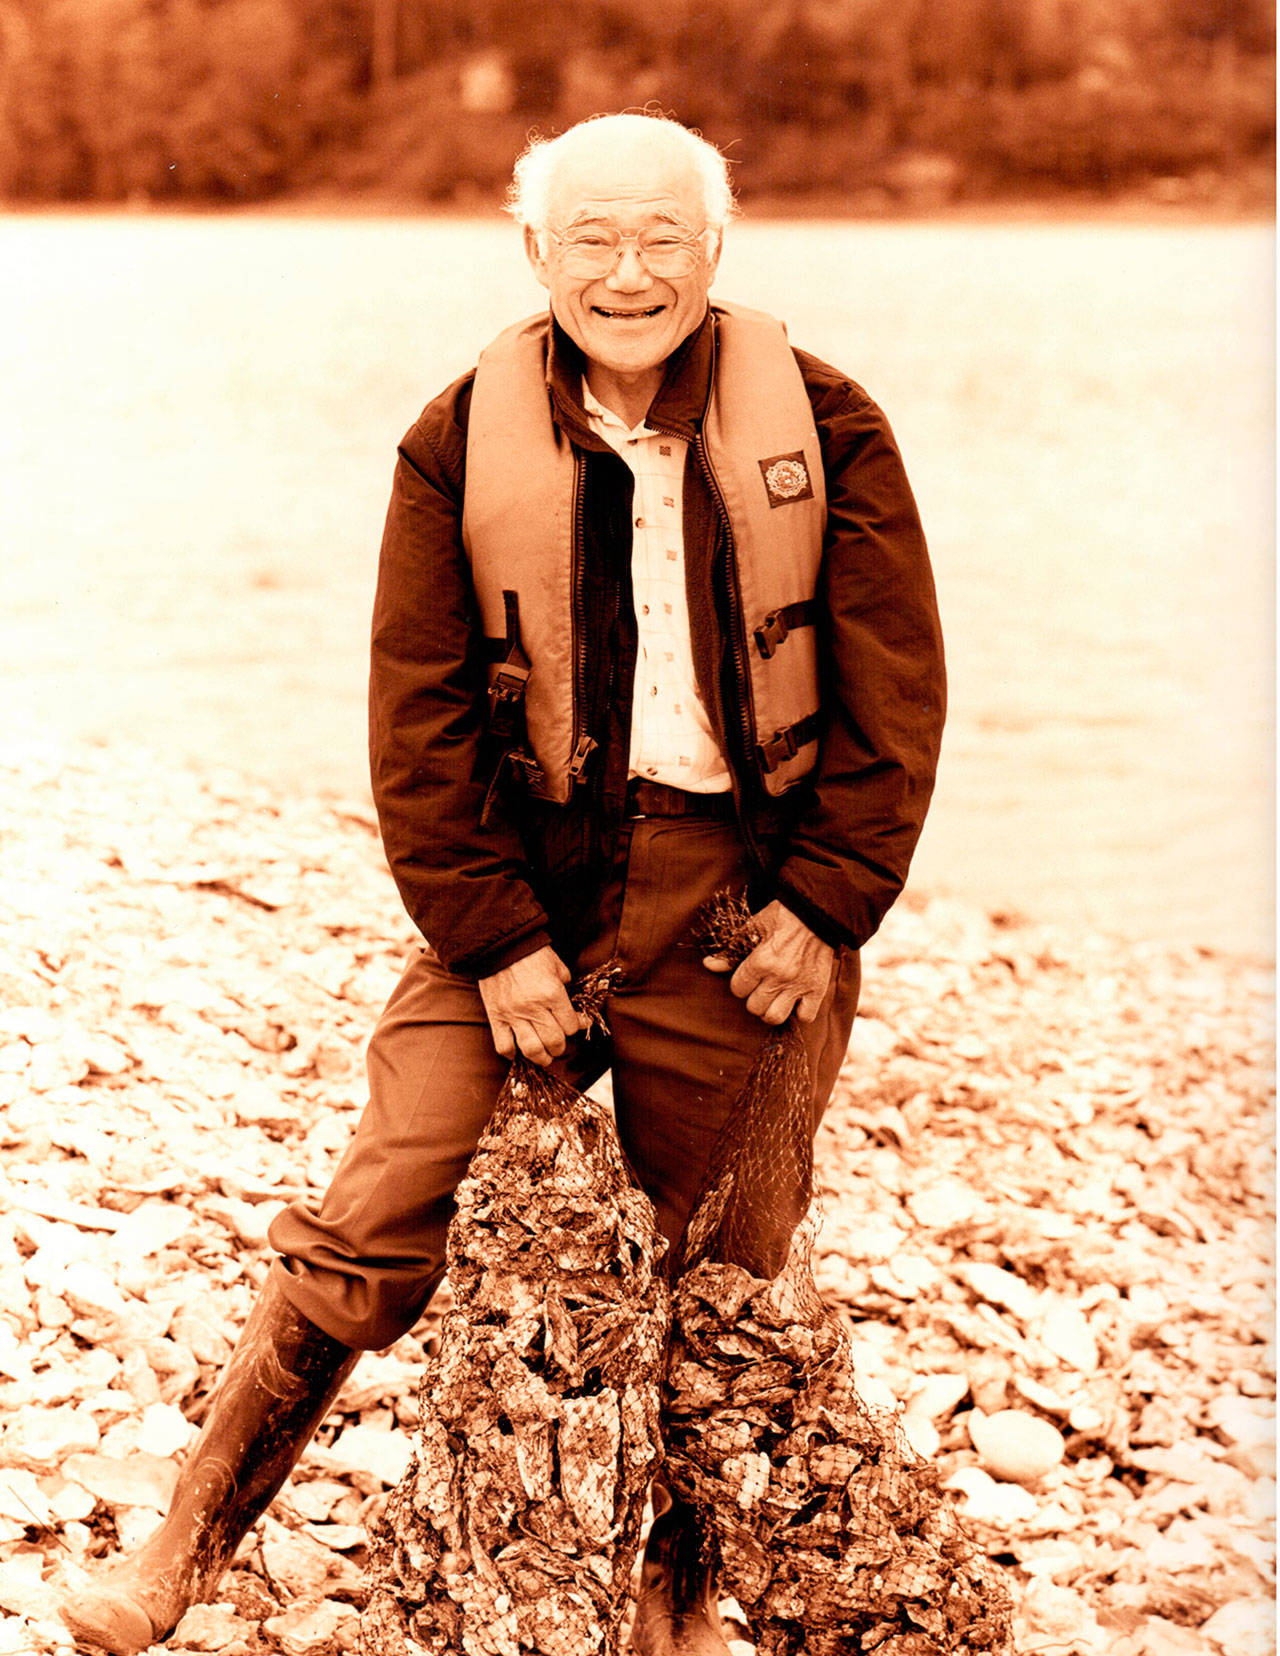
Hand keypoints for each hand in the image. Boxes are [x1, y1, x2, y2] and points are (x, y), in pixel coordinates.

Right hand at [478, 946, 585, 1066]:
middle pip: (554, 1041)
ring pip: (532, 1049)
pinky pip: (503, 1045)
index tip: (576, 1025)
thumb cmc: (532, 953)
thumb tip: (572, 1006)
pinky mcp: (496, 1016)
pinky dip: (511, 1053)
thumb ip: (566, 986)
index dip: (576, 1027)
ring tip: (544, 1057)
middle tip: (559, 1045)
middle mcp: (535, 1007)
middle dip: (560, 1046)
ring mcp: (514, 1014)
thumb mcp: (557, 966)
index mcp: (553, 994)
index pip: (571, 1026)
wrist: (500, 945)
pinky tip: (517, 1051)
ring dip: (541, 1057)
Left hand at [702, 900, 833, 1025]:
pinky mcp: (818, 989)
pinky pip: (805, 1016)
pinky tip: (795, 1000)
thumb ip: (730, 950)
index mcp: (760, 961)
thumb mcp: (753, 927)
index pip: (738, 989)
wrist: (816, 911)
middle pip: (754, 1007)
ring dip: (771, 1009)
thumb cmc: (783, 916)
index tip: (747, 977)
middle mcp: (779, 977)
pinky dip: (799, 1012)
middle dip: (753, 997)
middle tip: (760, 987)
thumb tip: (709, 965)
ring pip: (775, 1017)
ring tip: (773, 998)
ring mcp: (799, 985)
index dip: (740, 983)